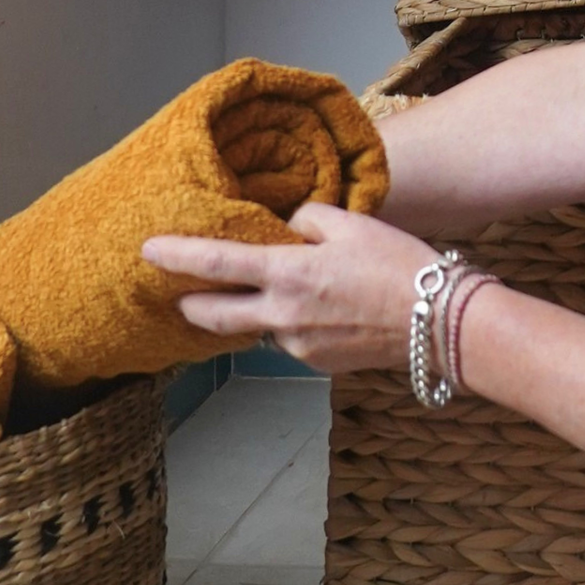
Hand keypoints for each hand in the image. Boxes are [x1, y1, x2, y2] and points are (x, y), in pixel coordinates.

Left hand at [142, 204, 439, 375]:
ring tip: (279, 293)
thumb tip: (288, 229)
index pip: (217, 263)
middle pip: (215, 315)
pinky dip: (292, 324)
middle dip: (190, 305)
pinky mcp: (316, 364)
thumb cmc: (398, 265)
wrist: (436, 322)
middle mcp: (282, 315)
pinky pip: (289, 340)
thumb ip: (307, 220)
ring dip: (254, 313)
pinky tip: (323, 312)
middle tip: (178, 295)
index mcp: (287, 273)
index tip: (148, 250)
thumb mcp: (352, 223)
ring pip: (258, 328)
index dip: (178, 255)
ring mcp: (296, 345)